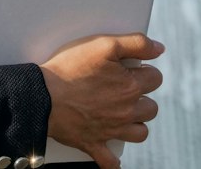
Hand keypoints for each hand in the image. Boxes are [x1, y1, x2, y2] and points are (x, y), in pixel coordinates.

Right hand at [38, 33, 163, 168]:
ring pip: (140, 133)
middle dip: (142, 97)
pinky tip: (112, 154)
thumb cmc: (69, 69)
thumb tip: (159, 49)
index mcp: (130, 86)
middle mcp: (126, 111)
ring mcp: (111, 130)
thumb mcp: (103, 44)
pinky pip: (110, 161)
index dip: (144, 69)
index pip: (155, 78)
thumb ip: (136, 43)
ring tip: (123, 113)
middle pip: (151, 108)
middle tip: (125, 88)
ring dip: (135, 124)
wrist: (41, 96)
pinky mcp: (93, 143)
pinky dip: (113, 160)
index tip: (131, 67)